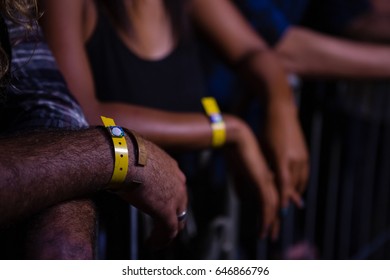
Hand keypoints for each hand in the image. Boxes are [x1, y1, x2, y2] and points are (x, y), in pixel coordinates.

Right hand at [117, 137, 187, 247]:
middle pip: (181, 204)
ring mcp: (174, 196)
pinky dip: (161, 240)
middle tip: (162, 227)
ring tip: (157, 240)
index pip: (176, 187)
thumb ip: (133, 163)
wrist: (122, 157)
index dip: (169, 199)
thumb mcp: (133, 155)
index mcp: (170, 166)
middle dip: (172, 217)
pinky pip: (169, 231)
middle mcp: (177, 180)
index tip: (158, 206)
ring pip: (177, 220)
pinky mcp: (166, 211)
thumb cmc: (122, 153)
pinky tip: (151, 244)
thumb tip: (119, 163)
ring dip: (167, 232)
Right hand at [225, 115, 279, 238]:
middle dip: (276, 220)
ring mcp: (268, 179)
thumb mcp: (238, 171)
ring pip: (274, 206)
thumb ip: (242, 185)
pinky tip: (266, 226)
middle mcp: (270, 178)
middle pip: (277, 203)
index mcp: (267, 175)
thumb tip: (243, 199)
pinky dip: (267, 217)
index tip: (281, 218)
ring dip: (272, 223)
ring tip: (269, 236)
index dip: (278, 208)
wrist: (236, 136)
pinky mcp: (261, 181)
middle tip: (274, 233)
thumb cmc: (235, 150)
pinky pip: (267, 203)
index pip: (275, 195)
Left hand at [262, 104, 308, 210]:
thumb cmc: (266, 130)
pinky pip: (305, 173)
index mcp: (281, 157)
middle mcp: (295, 158)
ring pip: (301, 180)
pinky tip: (296, 188)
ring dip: (296, 193)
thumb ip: (266, 165)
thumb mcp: (262, 148)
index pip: (284, 183)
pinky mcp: (305, 153)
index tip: (281, 211)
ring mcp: (302, 156)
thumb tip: (265, 182)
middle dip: (289, 200)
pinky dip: (300, 183)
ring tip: (291, 204)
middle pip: (293, 185)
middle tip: (283, 214)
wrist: (281, 112)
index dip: (283, 198)